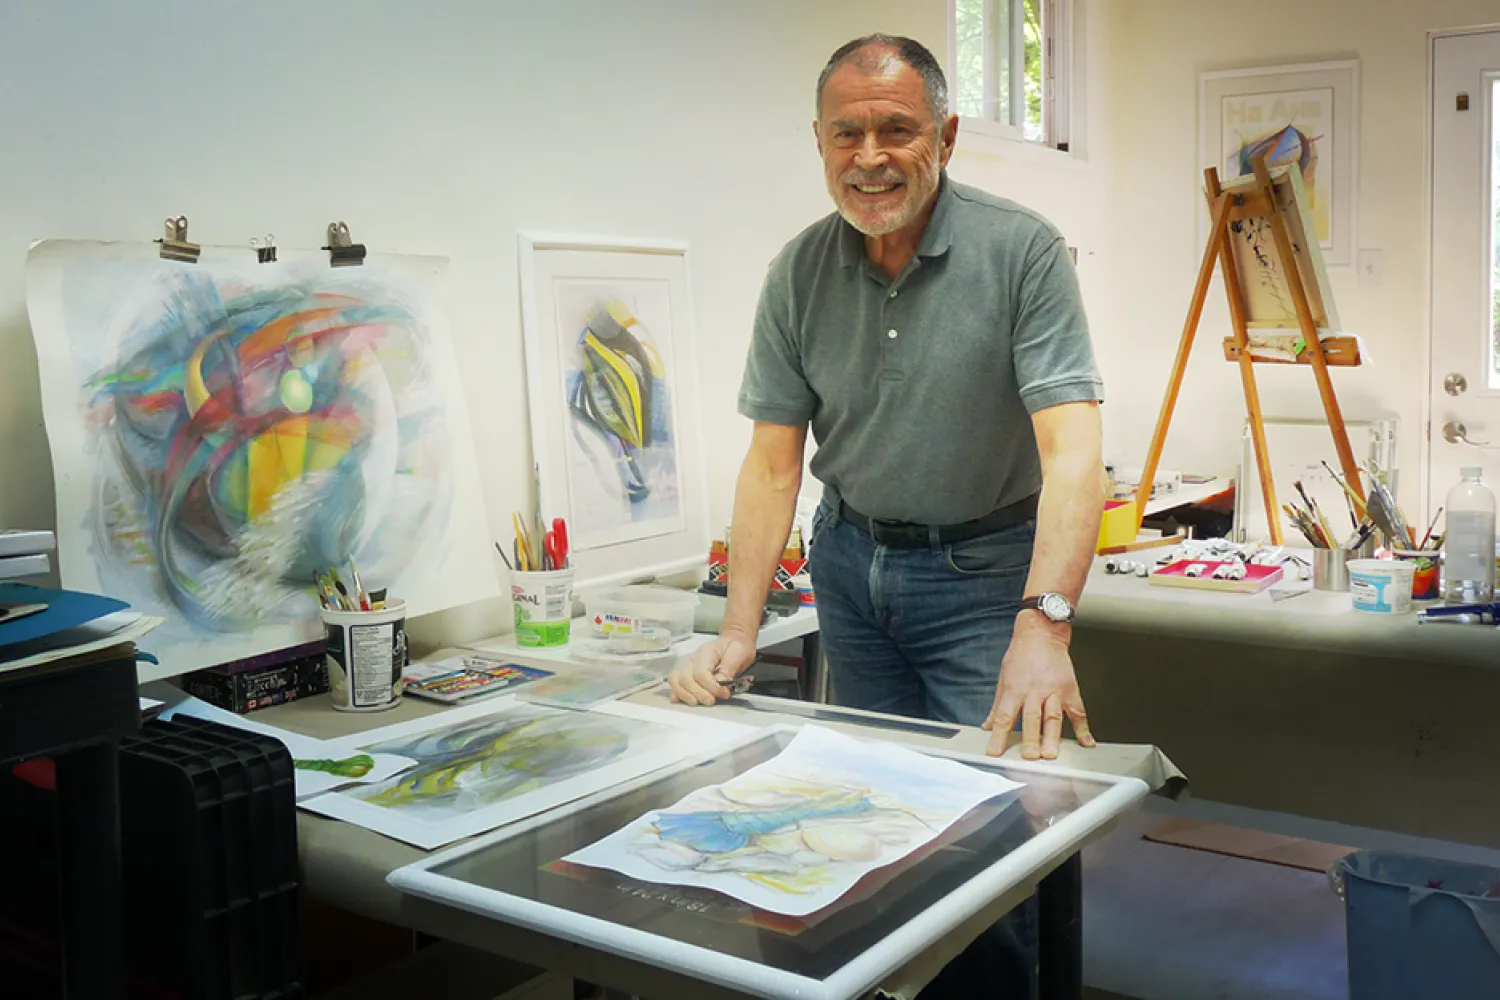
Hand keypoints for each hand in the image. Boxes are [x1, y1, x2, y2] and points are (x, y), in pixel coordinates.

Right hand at [668, 632, 755, 705]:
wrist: (736, 640)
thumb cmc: (738, 647)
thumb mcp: (739, 653)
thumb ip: (729, 668)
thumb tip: (720, 682)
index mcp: (706, 652)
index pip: (701, 673)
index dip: (711, 687)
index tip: (724, 693)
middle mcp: (694, 659)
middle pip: (686, 678)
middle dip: (698, 693)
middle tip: (712, 701)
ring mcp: (690, 666)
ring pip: (677, 681)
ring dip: (685, 695)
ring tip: (697, 703)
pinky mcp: (690, 674)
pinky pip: (676, 682)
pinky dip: (677, 692)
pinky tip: (678, 700)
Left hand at [982, 628, 1093, 758]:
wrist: (1041, 633)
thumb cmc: (1021, 655)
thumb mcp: (1004, 678)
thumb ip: (998, 706)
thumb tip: (988, 726)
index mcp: (1015, 689)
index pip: (1004, 717)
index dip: (999, 736)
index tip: (995, 752)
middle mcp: (1034, 691)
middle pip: (1032, 718)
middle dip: (1030, 739)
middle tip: (1029, 757)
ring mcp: (1054, 690)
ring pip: (1053, 716)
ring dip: (1052, 737)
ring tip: (1051, 754)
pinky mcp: (1070, 689)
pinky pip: (1078, 712)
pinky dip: (1083, 728)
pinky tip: (1086, 743)